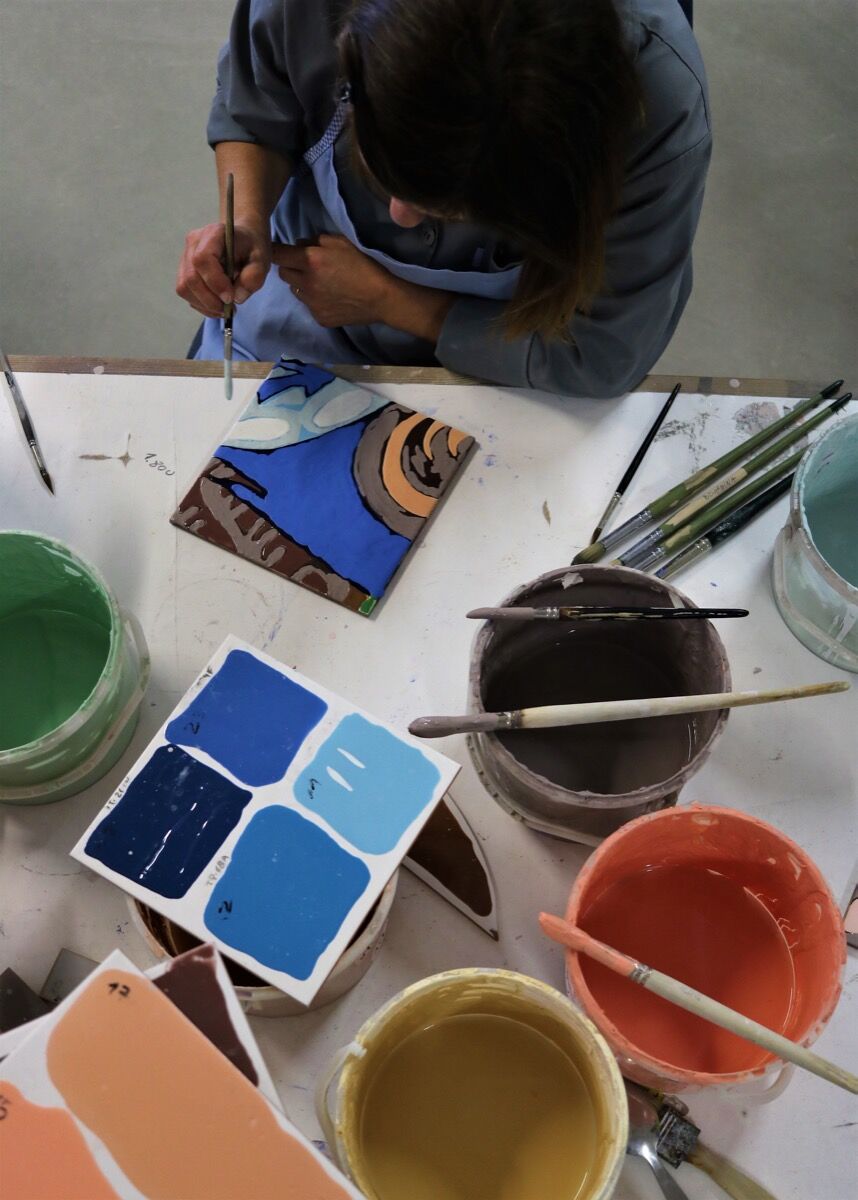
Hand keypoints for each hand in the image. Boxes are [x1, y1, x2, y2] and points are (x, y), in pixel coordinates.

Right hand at [176, 220, 270, 317]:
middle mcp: (194, 242)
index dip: (214, 282)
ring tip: (225, 309)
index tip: (230, 298)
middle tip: (229, 309)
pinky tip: (217, 305)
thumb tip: (237, 297)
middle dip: (210, 300)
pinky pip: (186, 292)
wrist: (243, 241)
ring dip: (205, 305)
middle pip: (191, 277)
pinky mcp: (184, 270)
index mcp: (213, 234)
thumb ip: (254, 277)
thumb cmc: (251, 249)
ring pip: (184, 287)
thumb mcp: (262, 260)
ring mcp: (186, 256)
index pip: (202, 259)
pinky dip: (201, 305)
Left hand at [273, 234, 454, 341]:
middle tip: (306, 265)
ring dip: (302, 284)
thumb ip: (316, 240)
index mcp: (310, 261)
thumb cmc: (363, 265)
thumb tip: (300, 245)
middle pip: (282, 273)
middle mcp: (305, 283)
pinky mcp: (319, 317)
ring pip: (294, 290)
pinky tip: (331, 297)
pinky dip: (314, 300)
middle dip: (290, 266)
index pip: (276, 253)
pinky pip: (308, 305)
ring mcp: (311, 303)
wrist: (381, 298)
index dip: (274, 250)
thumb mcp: (341, 242)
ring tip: (321, 282)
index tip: (277, 249)